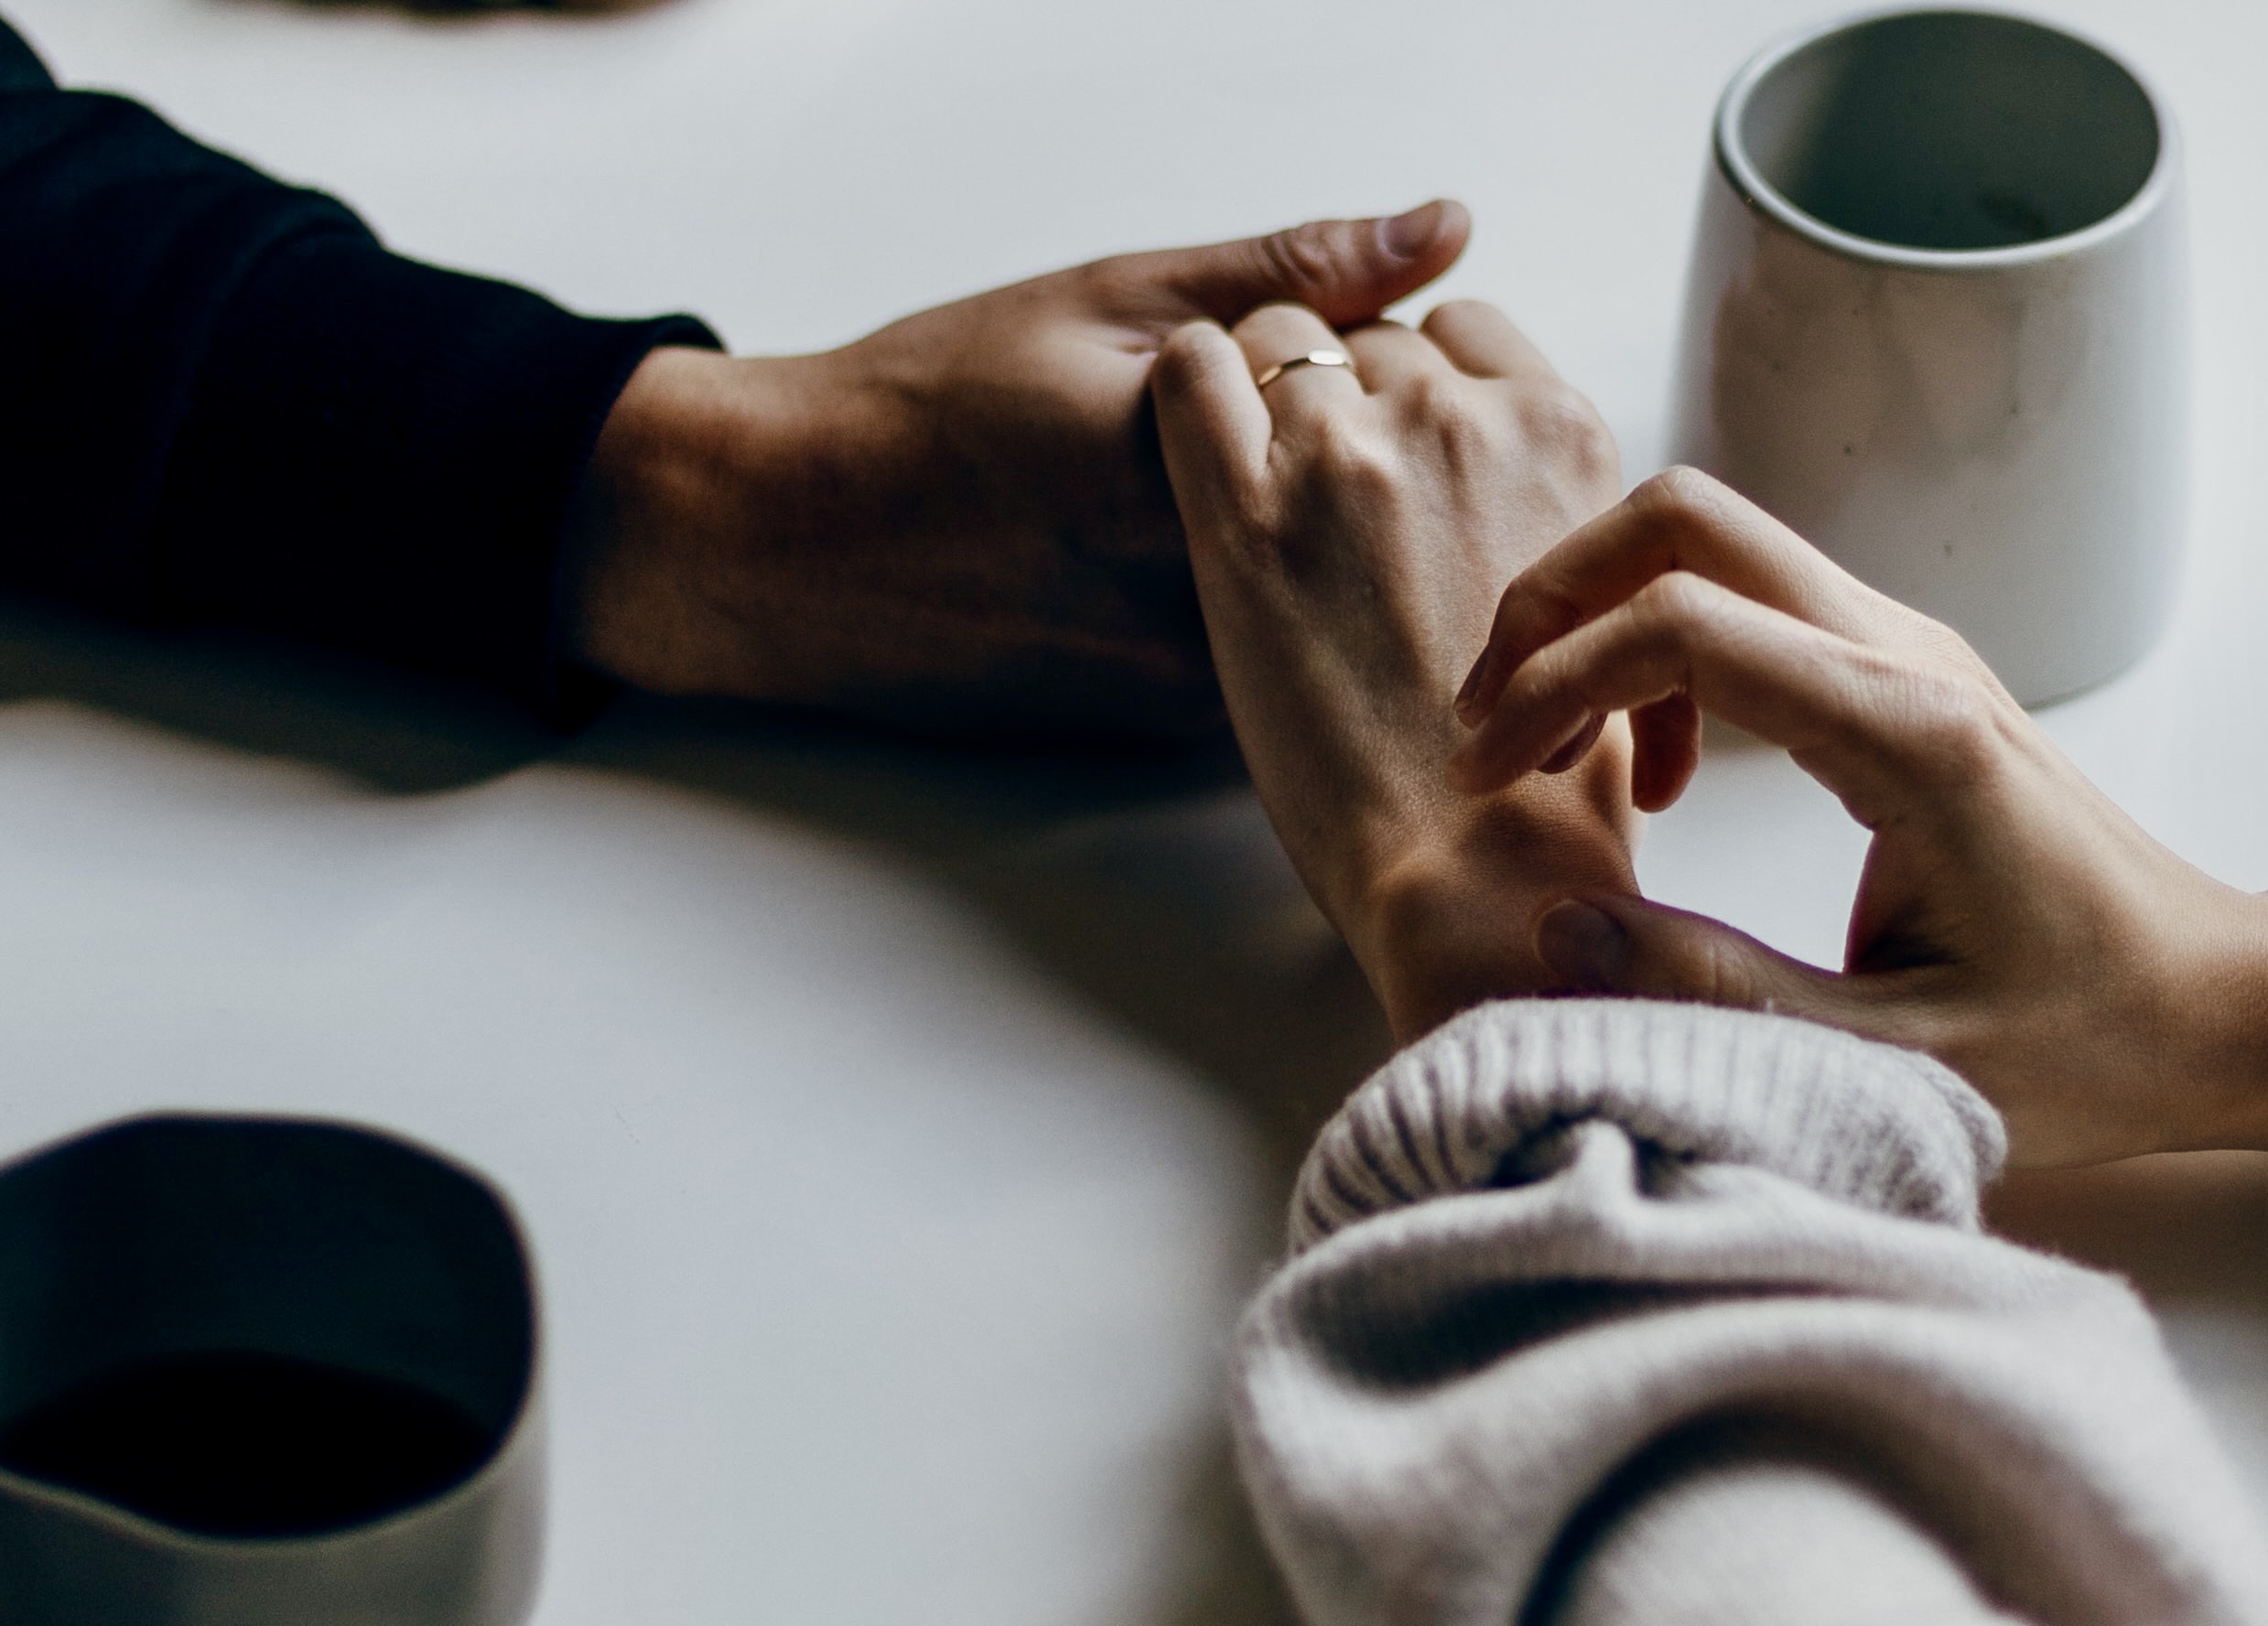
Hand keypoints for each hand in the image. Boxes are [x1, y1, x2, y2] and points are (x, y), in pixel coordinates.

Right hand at [568, 203, 1472, 738]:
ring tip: (1182, 497)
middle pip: (1385, 522)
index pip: (1393, 413)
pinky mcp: (1183, 731)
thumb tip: (1445, 228)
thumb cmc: (936, 408)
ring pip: (1343, 602)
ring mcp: (1202, 682)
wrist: (797, 546)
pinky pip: (1287, 658)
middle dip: (1362, 464)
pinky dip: (1281, 608)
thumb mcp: (1112, 301)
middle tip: (1268, 418)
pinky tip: (1173, 560)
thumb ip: (1291, 272)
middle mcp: (1213, 600)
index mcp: (1203, 473)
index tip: (1302, 349)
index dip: (1368, 369)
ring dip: (1330, 546)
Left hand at [1151, 300, 1636, 1041]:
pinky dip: (1187, 388)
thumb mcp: (1604, 604)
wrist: (1476, 869)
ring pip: (1278, 337)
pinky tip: (1193, 453)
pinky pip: (1190, 368)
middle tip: (1325, 501)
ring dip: (1263, 396)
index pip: (1466, 329)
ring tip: (1261, 494)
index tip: (1399, 448)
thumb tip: (1519, 494)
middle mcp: (1462, 420)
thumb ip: (1558, 512)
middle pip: (1371, 336)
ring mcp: (1350, 454)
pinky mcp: (1244, 513)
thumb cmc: (1547, 778)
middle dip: (1342, 397)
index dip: (1420, 380)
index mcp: (1563, 435)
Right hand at [1449, 468, 2267, 1167]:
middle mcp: (1910, 657)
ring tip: (1555, 759)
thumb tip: (1558, 930)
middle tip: (1494, 731)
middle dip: (1556, 599)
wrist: (2219, 1003)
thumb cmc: (2090, 1042)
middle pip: (1687, 519)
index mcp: (1908, 735)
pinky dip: (1664, 653)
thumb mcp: (1894, 1060)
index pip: (1682, 624)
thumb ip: (1717, 994)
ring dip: (1604, 621)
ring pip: (1714, 544)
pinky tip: (1660, 779)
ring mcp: (1913, 650)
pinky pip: (1752, 603)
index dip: (1552, 683)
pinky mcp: (1906, 674)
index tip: (1488, 780)